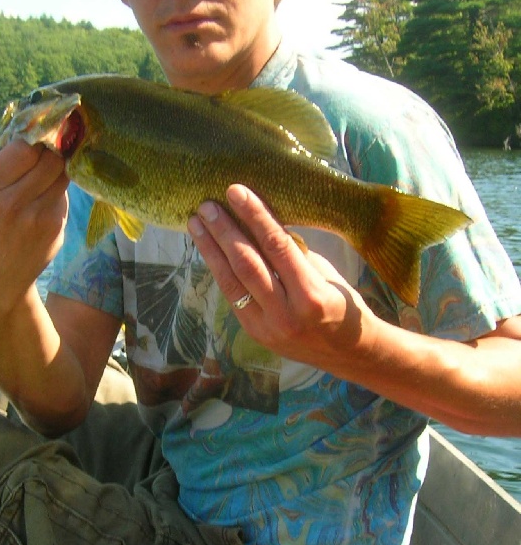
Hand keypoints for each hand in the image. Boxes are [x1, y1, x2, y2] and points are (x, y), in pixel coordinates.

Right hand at [0, 139, 68, 317]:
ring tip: (45, 172)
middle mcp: (12, 203)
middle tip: (47, 150)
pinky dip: (57, 190)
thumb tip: (21, 132)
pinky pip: (64, 194)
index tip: (34, 138)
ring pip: (63, 174)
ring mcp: (38, 217)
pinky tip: (44, 198)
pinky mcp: (57, 227)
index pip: (24, 149)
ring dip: (57, 168)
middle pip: (51, 159)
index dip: (34, 140)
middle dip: (51, 151)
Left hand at [187, 184, 377, 371]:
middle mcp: (287, 313)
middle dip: (224, 231)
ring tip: (196, 224)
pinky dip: (219, 269)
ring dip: (211, 249)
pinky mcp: (254, 333)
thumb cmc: (341, 302)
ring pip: (232, 281)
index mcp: (311, 293)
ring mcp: (267, 327)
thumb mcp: (324, 272)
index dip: (254, 215)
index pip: (277, 245)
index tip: (236, 191)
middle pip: (247, 263)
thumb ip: (293, 252)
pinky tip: (208, 249)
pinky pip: (232, 295)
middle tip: (207, 205)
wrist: (348, 352)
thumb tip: (259, 219)